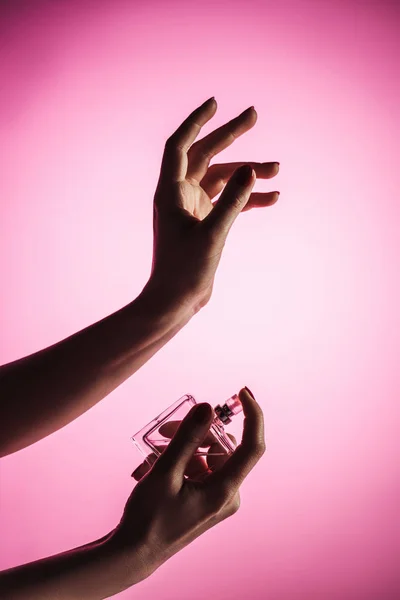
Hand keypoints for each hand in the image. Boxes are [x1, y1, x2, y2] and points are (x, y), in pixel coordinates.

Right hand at [110, 387, 265, 580]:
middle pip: (221, 447)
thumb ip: (187, 438)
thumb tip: (207, 407)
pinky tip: (155, 462)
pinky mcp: (206, 499)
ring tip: (154, 449)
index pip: (251, 446)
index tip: (242, 392)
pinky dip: (182, 460)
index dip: (252, 416)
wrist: (135, 553)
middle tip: (164, 429)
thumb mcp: (165, 473)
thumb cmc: (148, 518)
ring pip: (208, 456)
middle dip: (195, 432)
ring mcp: (217, 498)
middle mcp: (227, 494)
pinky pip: (200, 468)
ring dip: (184, 446)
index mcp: (225, 491)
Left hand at [146, 98, 279, 312]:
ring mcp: (193, 208)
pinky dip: (247, 198)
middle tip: (254, 114)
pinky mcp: (204, 222)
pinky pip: (228, 202)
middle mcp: (179, 194)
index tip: (216, 103)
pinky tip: (272, 197)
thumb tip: (252, 169)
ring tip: (278, 169)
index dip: (197, 122)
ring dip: (247, 172)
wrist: (176, 301)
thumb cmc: (184, 270)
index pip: (180, 145)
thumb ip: (232, 201)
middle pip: (206, 155)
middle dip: (230, 136)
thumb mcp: (213, 234)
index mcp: (171, 191)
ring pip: (222, 179)